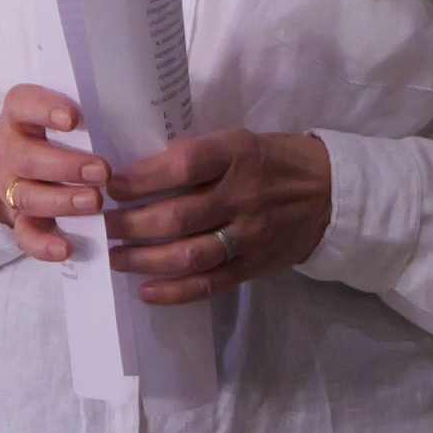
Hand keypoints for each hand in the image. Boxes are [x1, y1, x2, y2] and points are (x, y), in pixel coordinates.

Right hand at [0, 85, 113, 264]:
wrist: (21, 166)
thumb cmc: (60, 134)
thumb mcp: (68, 116)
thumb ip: (93, 114)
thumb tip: (144, 116)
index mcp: (22, 116)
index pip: (23, 104)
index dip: (45, 109)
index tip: (73, 118)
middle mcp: (13, 150)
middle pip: (28, 158)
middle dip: (66, 166)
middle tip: (103, 171)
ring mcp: (13, 186)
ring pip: (28, 196)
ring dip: (62, 201)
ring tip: (95, 203)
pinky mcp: (19, 219)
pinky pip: (25, 234)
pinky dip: (43, 244)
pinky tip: (67, 248)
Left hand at [99, 130, 332, 305]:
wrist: (331, 192)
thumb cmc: (272, 160)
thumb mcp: (238, 141)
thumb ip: (196, 156)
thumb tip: (135, 172)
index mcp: (236, 155)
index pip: (182, 166)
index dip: (141, 179)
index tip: (110, 186)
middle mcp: (243, 196)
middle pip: (177, 216)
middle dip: (130, 224)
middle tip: (102, 225)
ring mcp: (250, 235)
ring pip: (188, 254)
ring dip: (144, 260)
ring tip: (115, 257)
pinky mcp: (254, 265)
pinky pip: (209, 283)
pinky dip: (175, 292)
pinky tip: (146, 291)